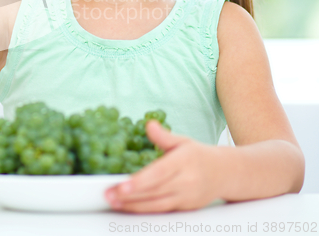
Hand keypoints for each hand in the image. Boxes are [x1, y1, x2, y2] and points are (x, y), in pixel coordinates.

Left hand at [105, 120, 221, 212]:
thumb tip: (149, 124)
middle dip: (129, 195)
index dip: (139, 181)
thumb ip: (163, 136)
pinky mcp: (186, 209)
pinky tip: (130, 208)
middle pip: (154, 191)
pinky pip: (163, 211)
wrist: (226, 173)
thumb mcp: (182, 141)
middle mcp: (186, 182)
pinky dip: (145, 210)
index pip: (159, 173)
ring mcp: (186, 197)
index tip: (121, 185)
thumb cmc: (199, 155)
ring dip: (133, 205)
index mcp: (184, 161)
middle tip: (108, 194)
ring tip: (114, 202)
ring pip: (157, 205)